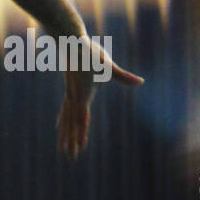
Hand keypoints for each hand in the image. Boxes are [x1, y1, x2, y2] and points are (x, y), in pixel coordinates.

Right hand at [57, 39, 142, 157]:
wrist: (70, 42)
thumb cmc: (90, 53)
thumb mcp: (108, 65)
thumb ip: (123, 76)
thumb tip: (141, 82)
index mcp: (83, 94)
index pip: (82, 118)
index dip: (81, 133)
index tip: (79, 147)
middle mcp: (74, 97)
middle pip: (72, 123)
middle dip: (71, 141)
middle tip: (70, 157)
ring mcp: (70, 94)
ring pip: (66, 119)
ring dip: (64, 135)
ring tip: (61, 148)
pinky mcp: (68, 90)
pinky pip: (64, 111)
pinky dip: (62, 121)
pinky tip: (58, 126)